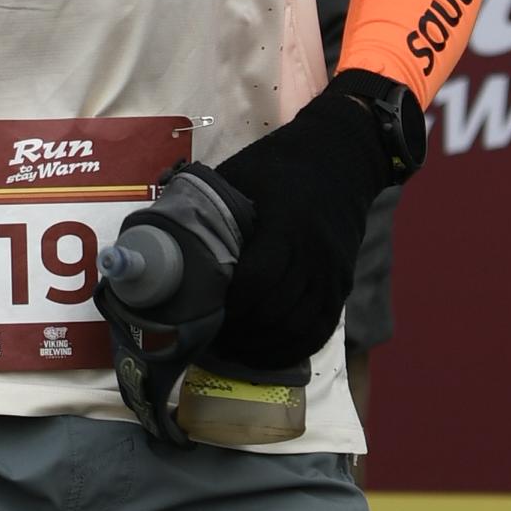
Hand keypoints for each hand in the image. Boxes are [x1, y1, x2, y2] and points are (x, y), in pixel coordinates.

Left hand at [201, 68, 426, 369]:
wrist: (341, 157)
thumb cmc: (280, 166)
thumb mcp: (241, 176)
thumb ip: (212, 210)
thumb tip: (168, 238)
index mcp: (286, 224)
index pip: (257, 280)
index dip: (230, 305)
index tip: (204, 313)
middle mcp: (314, 253)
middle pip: (276, 311)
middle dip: (241, 332)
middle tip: (210, 338)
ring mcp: (333, 272)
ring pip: (299, 328)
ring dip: (264, 346)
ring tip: (232, 350)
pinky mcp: (343, 284)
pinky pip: (321, 330)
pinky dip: (293, 349)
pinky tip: (267, 353)